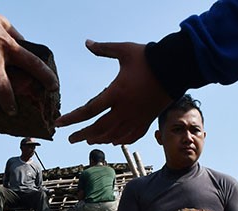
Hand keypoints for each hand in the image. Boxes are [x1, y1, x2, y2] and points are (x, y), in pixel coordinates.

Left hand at [56, 40, 170, 144]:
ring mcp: (137, 117)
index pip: (88, 110)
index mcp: (116, 93)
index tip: (59, 124)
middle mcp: (125, 110)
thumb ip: (104, 48)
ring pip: (114, 135)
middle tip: (70, 139)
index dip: (72, 119)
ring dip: (99, 138)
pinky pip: (131, 136)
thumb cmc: (150, 58)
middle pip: (98, 128)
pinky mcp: (147, 120)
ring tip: (89, 139)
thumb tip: (88, 43)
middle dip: (82, 135)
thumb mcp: (124, 50)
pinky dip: (119, 140)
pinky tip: (112, 140)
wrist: (177, 67)